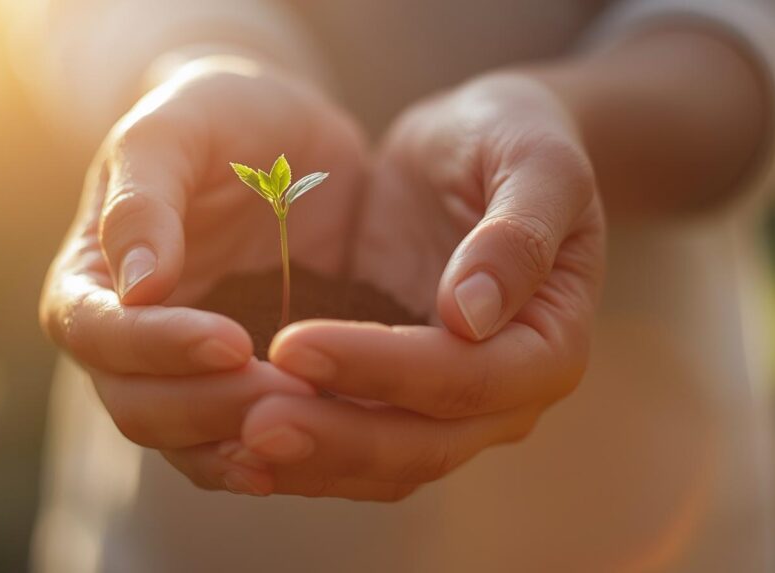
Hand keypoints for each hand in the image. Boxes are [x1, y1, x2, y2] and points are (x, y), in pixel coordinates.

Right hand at [39, 57, 367, 494]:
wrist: (279, 138)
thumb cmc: (215, 119)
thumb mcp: (175, 129)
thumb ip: (144, 200)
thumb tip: (138, 289)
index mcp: (91, 280)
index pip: (99, 334)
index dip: (157, 348)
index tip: (231, 341)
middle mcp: (125, 342)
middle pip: (139, 406)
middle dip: (209, 408)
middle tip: (287, 391)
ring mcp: (181, 374)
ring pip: (191, 444)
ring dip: (246, 443)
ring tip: (313, 428)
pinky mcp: (239, 388)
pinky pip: (244, 445)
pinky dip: (278, 456)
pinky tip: (324, 446)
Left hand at [228, 74, 605, 499]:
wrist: (475, 151)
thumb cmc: (512, 140)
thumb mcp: (533, 161)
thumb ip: (518, 234)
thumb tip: (473, 315)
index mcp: (548, 345)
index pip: (465, 378)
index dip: (380, 369)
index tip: (293, 343)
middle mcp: (502, 397)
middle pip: (419, 444)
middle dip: (333, 437)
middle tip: (249, 420)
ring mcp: (446, 407)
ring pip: (378, 463)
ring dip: (307, 460)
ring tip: (227, 438)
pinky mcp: (392, 396)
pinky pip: (346, 442)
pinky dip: (296, 451)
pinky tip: (229, 436)